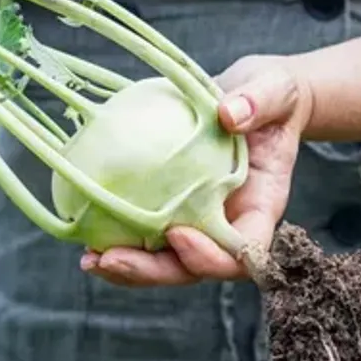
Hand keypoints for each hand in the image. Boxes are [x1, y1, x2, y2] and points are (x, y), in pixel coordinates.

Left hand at [81, 55, 312, 286]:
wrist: (255, 96)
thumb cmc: (273, 96)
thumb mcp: (275, 89)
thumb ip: (260, 100)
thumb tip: (229, 113)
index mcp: (260, 205)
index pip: (243, 252)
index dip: (212, 257)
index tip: (179, 233)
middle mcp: (228, 222)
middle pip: (194, 268)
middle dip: (153, 271)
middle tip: (111, 259)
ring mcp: (199, 219)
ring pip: (167, 260)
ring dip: (129, 266)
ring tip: (91, 259)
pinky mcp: (173, 207)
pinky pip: (148, 233)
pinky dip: (119, 239)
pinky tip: (85, 234)